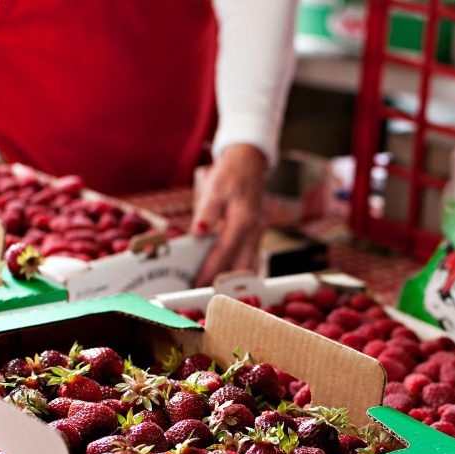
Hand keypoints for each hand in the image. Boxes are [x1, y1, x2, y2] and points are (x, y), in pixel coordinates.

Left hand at [192, 144, 268, 285]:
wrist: (249, 160)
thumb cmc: (231, 172)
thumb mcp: (215, 187)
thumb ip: (207, 212)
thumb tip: (198, 232)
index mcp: (243, 220)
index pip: (223, 252)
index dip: (209, 270)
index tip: (196, 284)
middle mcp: (254, 230)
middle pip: (239, 266)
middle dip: (222, 281)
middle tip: (202, 291)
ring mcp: (257, 232)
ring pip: (247, 264)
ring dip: (230, 276)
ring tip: (210, 285)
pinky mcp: (255, 232)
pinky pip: (248, 256)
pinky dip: (235, 266)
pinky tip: (222, 271)